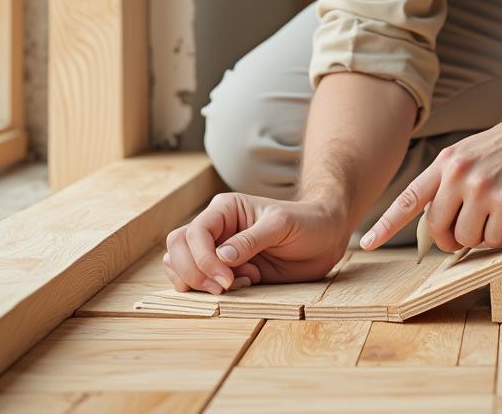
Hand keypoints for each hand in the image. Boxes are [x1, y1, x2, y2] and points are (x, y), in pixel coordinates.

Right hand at [163, 192, 349, 292]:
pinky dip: (210, 291)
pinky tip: (243, 285)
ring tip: (238, 283)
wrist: (325, 237)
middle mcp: (216, 229)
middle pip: (176, 250)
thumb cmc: (306, 222)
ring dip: (201, 283)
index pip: (193, 233)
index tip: (227, 279)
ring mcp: (217, 251)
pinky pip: (198, 283)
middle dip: (195, 273)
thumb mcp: (281, 225)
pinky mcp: (225, 272)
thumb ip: (252, 240)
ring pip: (180, 267)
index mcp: (225, 209)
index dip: (202, 259)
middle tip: (226, 287)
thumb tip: (222, 257)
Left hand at [359, 106, 501, 253]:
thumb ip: (447, 183)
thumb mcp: (468, 154)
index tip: (366, 243)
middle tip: (465, 232)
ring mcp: (482, 187)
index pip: (408, 198)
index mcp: (445, 162)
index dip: (386, 224)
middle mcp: (458, 173)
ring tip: (494, 212)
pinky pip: (492, 240)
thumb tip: (435, 225)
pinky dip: (500, 235)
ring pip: (465, 239)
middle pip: (436, 228)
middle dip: (449, 238)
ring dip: (479, 236)